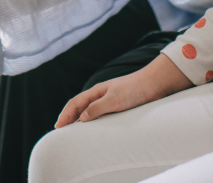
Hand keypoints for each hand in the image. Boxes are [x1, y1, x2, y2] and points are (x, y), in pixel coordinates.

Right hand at [54, 55, 192, 127]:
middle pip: (79, 105)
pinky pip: (99, 112)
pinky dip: (90, 118)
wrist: (155, 83)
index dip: (65, 114)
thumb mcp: (114, 100)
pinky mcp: (119, 104)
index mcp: (97, 91)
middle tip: (60, 128)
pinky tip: (93, 125)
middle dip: (68, 116)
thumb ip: (97, 109)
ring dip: (78, 117)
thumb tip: (81, 118)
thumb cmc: (135, 90)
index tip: (57, 126)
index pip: (75, 103)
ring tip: (72, 129)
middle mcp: (101, 94)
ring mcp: (109, 98)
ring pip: (88, 108)